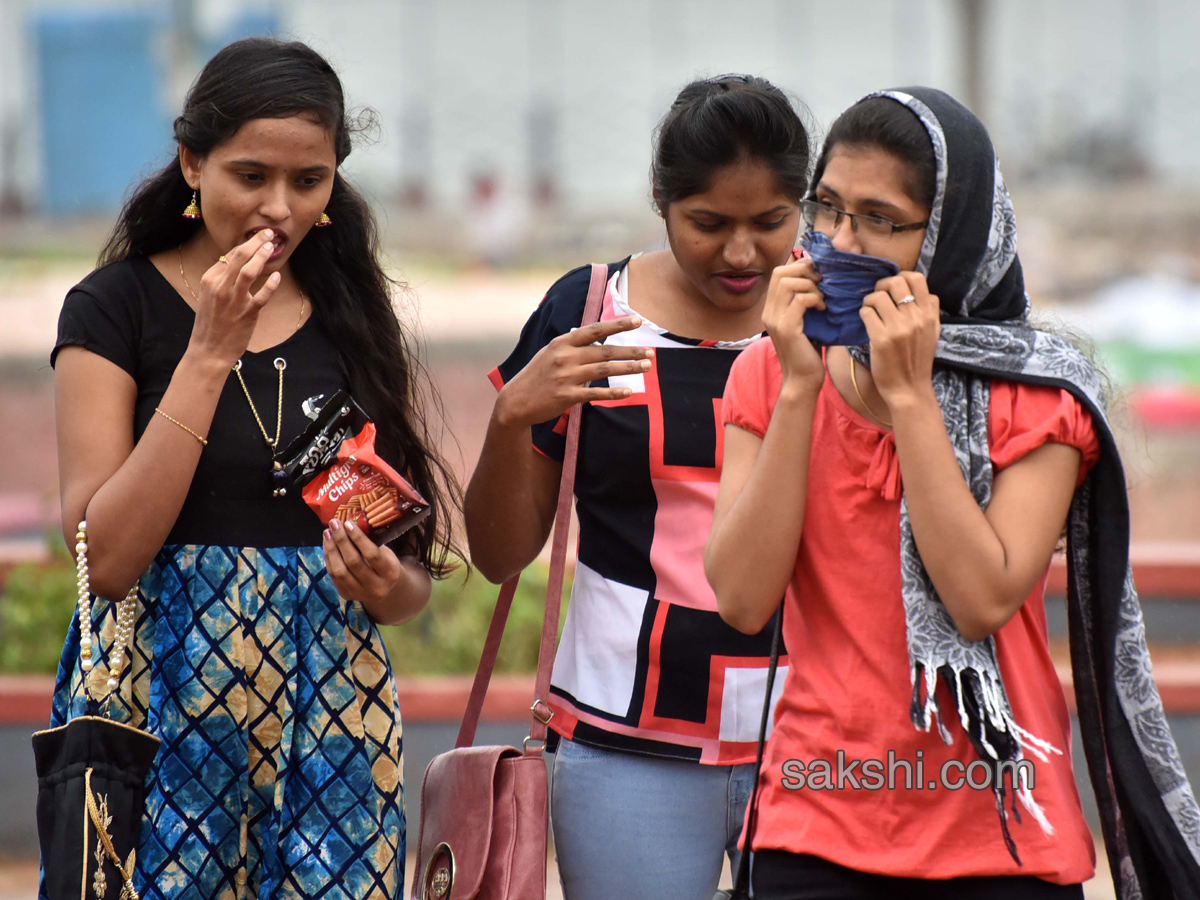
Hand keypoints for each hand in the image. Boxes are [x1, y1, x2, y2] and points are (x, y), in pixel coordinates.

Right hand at [185, 230, 281, 367]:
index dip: (246, 244)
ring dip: (262, 256)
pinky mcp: (247, 313)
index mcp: (209, 280)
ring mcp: (234, 300)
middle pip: (240, 257)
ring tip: (272, 247)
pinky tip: (277, 276)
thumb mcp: (209, 296)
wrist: (208, 350)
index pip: (230, 256)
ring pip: (250, 271)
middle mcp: (220, 287)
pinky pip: (262, 295)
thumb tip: (237, 263)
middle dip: (256, 242)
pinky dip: (271, 284)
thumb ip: (222, 280)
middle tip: (269, 233)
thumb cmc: (211, 323)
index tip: (257, 236)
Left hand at [323, 517, 405, 607]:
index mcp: (390, 572)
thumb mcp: (386, 553)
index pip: (372, 554)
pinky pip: (333, 576)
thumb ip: (371, 543)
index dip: (358, 538)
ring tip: (327, 533)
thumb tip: (350, 524)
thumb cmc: (385, 564)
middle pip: (353, 562)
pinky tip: (327, 545)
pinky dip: (328, 559)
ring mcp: (360, 593)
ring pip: (340, 571)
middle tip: (334, 524)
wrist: (386, 589)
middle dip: (341, 540)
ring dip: (331, 550)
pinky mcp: (347, 595)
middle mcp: (376, 586)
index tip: (348, 523)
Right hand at [494, 317, 653, 428]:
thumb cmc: (536, 376)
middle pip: (605, 351)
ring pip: (604, 370)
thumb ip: (572, 347)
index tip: (638, 321)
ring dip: (628, 368)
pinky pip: (595, 393)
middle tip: (651, 352)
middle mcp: (565, 357)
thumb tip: (595, 340)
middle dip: (631, 350)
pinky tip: (628, 391)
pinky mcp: (567, 396)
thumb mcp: (550, 354)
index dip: (618, 325)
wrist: (515, 401)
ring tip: (646, 367)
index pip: (595, 329)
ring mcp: (566, 377)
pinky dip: (613, 392)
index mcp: (562, 343)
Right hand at [762, 255, 825, 391]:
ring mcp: (775, 320)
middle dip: (805, 273)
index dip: (799, 268)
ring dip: (811, 286)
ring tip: (822, 300)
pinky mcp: (787, 328)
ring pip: (789, 283)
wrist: (802, 380)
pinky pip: (801, 300)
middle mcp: (769, 312)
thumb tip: (820, 279)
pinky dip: (815, 299)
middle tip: (822, 285)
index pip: (778, 273)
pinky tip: (823, 309)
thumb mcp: (804, 322)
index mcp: (771, 309)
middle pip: (781, 273)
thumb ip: (804, 302)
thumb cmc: (808, 352)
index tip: (817, 278)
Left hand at [859, 272, 940, 406]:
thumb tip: (924, 292)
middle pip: (895, 282)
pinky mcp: (881, 339)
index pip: (917, 278)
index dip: (901, 277)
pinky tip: (866, 322)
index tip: (893, 289)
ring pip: (877, 296)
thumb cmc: (918, 361)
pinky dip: (863, 313)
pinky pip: (866, 312)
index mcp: (928, 314)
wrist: (909, 389)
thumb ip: (930, 311)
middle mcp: (915, 318)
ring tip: (869, 311)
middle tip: (878, 297)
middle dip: (882, 285)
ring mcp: (898, 328)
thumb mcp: (932, 333)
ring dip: (869, 301)